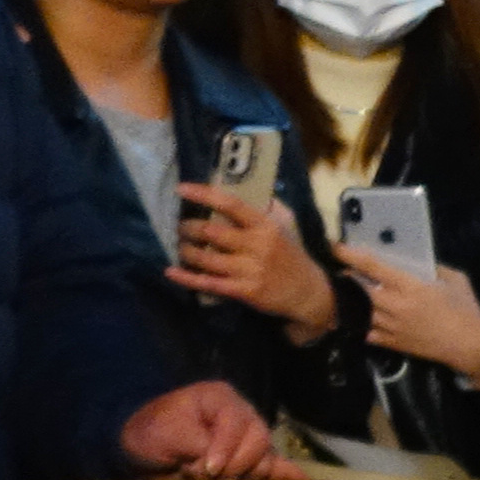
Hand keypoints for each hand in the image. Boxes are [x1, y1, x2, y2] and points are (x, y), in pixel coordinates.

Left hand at [118, 382, 279, 479]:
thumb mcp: (167, 432)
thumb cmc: (151, 433)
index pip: (237, 423)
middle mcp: (243, 415)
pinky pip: (276, 466)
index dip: (225, 448)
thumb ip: (198, 444)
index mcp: (221, 399)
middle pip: (259, 440)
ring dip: (248, 474)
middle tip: (210, 477)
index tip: (206, 469)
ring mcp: (249, 439)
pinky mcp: (251, 460)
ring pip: (266, 457)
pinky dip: (288, 476)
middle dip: (236, 464)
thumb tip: (219, 470)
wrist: (139, 449)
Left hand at [176, 178, 340, 339]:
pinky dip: (186, 278)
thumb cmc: (291, 255)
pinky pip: (208, 283)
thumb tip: (242, 187)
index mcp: (266, 226)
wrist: (308, 292)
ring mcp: (249, 270)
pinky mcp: (243, 291)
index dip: (204, 195)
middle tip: (181, 226)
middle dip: (188, 227)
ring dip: (186, 251)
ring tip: (182, 246)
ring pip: (205, 258)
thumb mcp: (285, 225)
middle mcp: (257, 246)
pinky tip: (171, 272)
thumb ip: (266, 207)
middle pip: (211, 232)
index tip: (181, 189)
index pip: (231, 204)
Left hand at [338, 248, 479, 384]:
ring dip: (353, 301)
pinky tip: (362, 318)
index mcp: (411, 287)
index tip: (336, 247)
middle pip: (360, 289)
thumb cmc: (467, 310)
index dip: (351, 255)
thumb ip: (436, 268)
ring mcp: (392, 326)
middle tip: (345, 272)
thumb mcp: (456, 280)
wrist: (470, 346)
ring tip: (349, 294)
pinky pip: (368, 333)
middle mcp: (396, 306)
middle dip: (349, 279)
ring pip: (361, 311)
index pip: (373, 267)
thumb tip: (420, 263)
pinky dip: (361, 325)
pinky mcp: (393, 343)